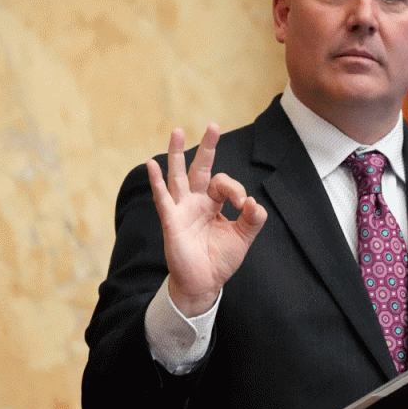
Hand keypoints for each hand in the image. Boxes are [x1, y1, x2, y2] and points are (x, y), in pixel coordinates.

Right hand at [147, 124, 267, 316]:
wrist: (204, 284)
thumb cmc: (220, 259)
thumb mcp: (243, 237)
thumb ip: (253, 219)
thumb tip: (255, 202)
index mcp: (213, 203)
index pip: (224, 184)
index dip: (236, 189)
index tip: (244, 205)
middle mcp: (196, 201)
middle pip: (200, 168)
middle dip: (207, 147)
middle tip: (213, 125)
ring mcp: (182, 209)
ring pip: (178, 176)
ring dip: (178, 154)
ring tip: (178, 131)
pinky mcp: (171, 221)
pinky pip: (163, 199)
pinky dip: (157, 181)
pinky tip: (152, 164)